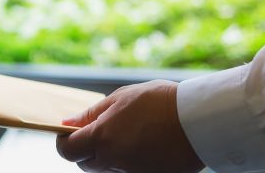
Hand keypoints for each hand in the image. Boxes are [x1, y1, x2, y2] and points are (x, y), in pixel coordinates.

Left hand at [56, 80, 204, 172]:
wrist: (200, 120)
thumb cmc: (159, 102)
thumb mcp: (120, 99)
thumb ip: (91, 114)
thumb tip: (67, 123)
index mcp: (102, 138)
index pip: (67, 150)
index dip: (64, 141)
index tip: (69, 133)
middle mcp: (113, 161)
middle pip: (85, 163)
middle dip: (85, 149)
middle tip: (99, 131)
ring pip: (105, 170)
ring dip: (106, 156)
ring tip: (125, 136)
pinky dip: (126, 162)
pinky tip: (140, 146)